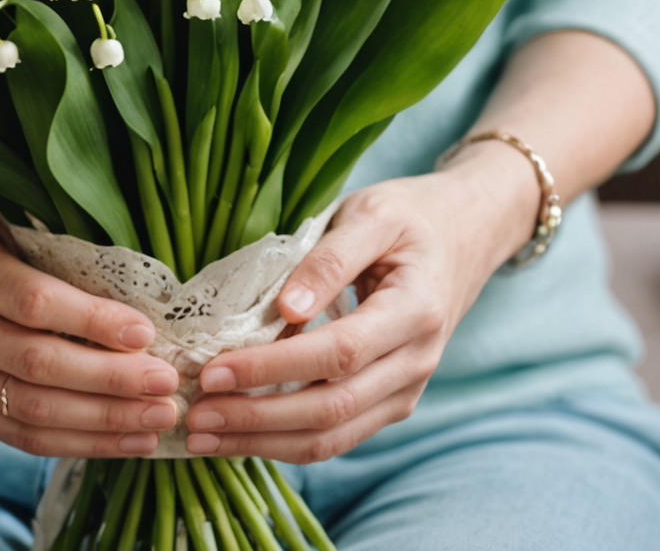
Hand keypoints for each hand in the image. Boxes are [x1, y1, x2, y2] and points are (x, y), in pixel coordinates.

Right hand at [0, 188, 183, 457]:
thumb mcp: (5, 225)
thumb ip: (57, 267)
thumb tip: (141, 320)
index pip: (31, 303)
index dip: (92, 323)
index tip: (147, 334)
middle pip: (32, 366)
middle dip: (108, 384)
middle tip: (166, 388)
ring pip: (25, 410)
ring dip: (99, 423)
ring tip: (154, 422)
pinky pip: (13, 432)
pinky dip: (72, 440)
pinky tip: (119, 439)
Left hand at [181, 145, 539, 461]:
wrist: (465, 236)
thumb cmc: (411, 218)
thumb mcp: (371, 215)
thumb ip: (329, 259)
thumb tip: (286, 307)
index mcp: (416, 310)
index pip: (338, 354)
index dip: (273, 368)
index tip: (213, 370)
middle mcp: (416, 362)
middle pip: (332, 410)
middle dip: (257, 419)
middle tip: (194, 416)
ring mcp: (407, 390)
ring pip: (333, 438)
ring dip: (264, 444)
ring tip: (203, 437)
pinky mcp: (390, 403)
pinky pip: (337, 436)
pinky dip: (284, 442)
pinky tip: (238, 436)